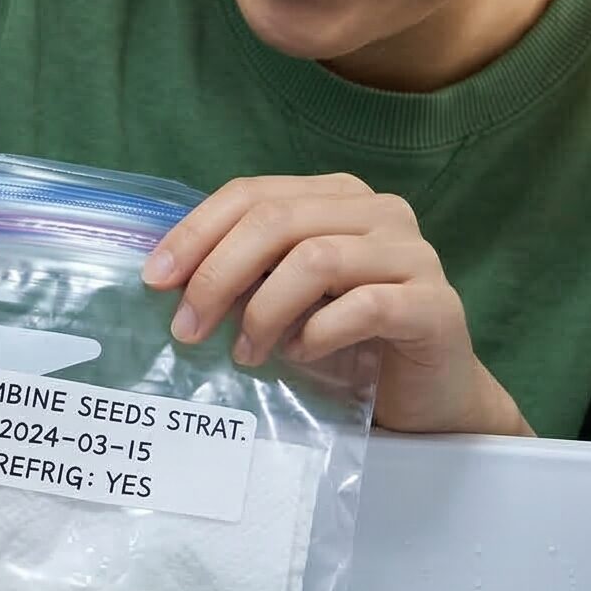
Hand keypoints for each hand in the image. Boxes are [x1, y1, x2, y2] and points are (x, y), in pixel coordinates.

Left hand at [141, 173, 529, 436]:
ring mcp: (413, 254)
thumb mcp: (283, 297)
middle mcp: (379, 211)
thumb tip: (166, 280)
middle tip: (187, 328)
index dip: (197, 232)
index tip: (155, 279)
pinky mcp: (436, 305)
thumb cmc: (345, 342)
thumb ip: (243, 274)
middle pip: (278, 221)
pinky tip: (299, 356)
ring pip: (317, 259)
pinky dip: (318, 333)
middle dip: (218, 274)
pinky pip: (365, 306)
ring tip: (245, 353)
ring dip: (264, 310)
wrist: (426, 396)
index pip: (252, 194)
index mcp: (336, 196)